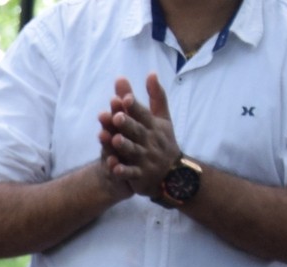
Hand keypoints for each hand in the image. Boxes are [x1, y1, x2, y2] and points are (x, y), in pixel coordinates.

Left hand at [101, 73, 184, 198]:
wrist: (173, 173)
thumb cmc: (163, 140)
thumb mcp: (162, 118)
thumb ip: (156, 96)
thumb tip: (151, 72)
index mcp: (154, 126)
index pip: (143, 114)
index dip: (134, 107)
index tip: (125, 98)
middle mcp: (150, 141)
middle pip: (137, 131)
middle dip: (128, 124)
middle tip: (116, 117)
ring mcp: (145, 158)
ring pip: (133, 151)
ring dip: (124, 146)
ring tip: (114, 139)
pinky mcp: (140, 175)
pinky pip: (131, 173)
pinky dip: (123, 171)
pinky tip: (113, 168)